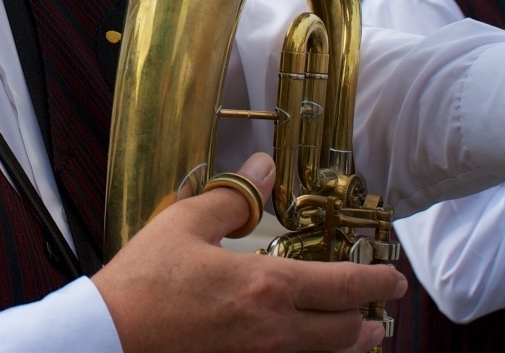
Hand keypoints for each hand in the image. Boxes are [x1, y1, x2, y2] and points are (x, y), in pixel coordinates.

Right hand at [92, 154, 404, 352]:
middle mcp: (274, 331)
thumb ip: (231, 197)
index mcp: (266, 287)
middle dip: (369, 319)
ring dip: (350, 345)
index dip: (377, 281)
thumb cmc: (143, 283)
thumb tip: (265, 169)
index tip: (394, 277)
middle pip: (345, 332)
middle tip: (380, 307)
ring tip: (360, 335)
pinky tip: (306, 348)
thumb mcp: (184, 225)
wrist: (110, 337)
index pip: (344, 286)